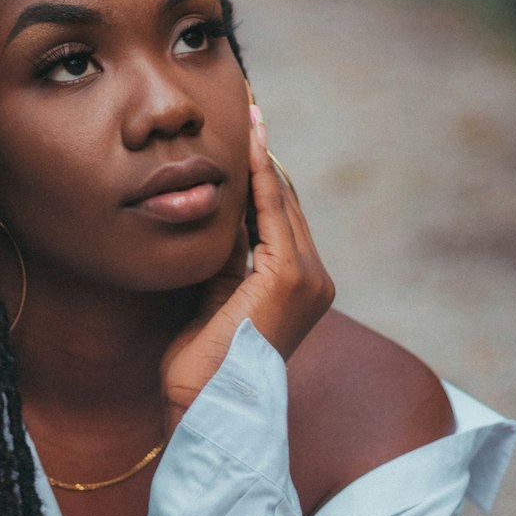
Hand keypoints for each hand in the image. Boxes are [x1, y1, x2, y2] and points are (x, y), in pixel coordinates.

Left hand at [161, 109, 334, 432]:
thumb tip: (215, 205)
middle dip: (265, 156)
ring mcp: (308, 277)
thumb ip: (225, 251)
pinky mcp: (290, 276)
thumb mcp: (214, 290)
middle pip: (286, 201)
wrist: (205, 405)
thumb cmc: (200, 362)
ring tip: (249, 116)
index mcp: (300, 285)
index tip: (248, 136)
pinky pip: (271, 212)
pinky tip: (249, 146)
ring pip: (282, 201)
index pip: (281, 216)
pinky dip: (260, 177)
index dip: (263, 174)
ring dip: (263, 156)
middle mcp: (315, 278)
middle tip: (248, 111)